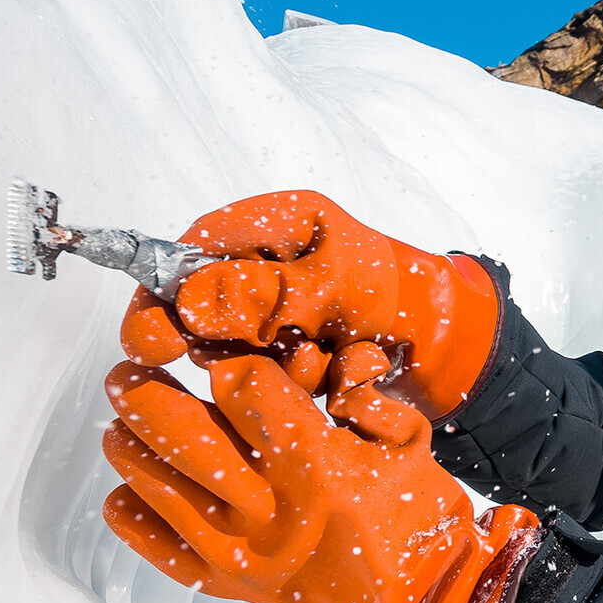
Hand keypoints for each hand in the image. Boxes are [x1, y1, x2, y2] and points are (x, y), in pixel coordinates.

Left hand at [101, 344, 540, 602]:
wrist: (425, 594)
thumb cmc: (417, 510)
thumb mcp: (406, 434)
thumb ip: (362, 391)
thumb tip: (311, 359)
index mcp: (319, 462)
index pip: (244, 389)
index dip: (222, 362)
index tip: (212, 354)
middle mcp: (272, 506)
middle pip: (185, 433)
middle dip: (148, 395)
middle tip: (126, 375)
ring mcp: (245, 551)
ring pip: (161, 486)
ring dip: (130, 448)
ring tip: (117, 425)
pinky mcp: (233, 585)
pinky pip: (162, 551)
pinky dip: (133, 520)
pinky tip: (123, 492)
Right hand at [120, 191, 498, 422]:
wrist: (450, 346)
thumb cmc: (399, 296)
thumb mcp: (332, 286)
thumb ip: (262, 294)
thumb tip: (188, 304)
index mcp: (280, 224)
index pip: (197, 247)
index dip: (165, 287)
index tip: (152, 332)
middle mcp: (271, 264)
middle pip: (202, 299)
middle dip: (209, 334)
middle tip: (198, 353)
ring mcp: (279, 310)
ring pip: (235, 344)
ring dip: (271, 361)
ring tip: (323, 357)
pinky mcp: (290, 350)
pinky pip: (267, 371)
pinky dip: (296, 378)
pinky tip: (337, 373)